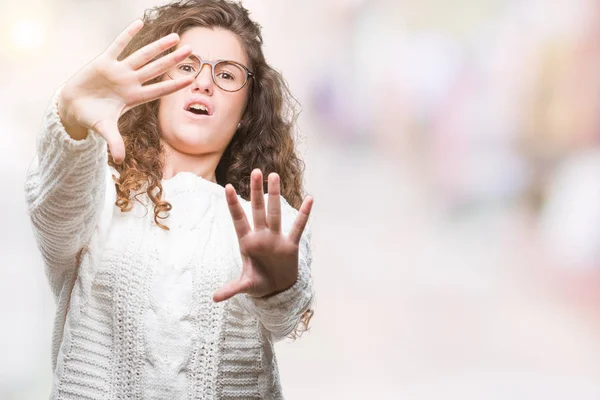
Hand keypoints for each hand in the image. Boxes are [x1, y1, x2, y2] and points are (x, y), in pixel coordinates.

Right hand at [58, 19, 194, 161]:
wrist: (72, 106)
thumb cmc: (91, 117)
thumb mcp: (104, 130)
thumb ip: (114, 142)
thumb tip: (118, 160)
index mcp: (134, 97)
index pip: (160, 90)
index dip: (175, 85)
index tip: (191, 79)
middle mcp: (130, 82)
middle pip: (157, 69)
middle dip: (174, 60)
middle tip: (192, 50)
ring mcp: (119, 71)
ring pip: (143, 55)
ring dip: (159, 46)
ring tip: (176, 36)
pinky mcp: (104, 62)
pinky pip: (118, 44)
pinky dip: (127, 34)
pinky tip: (140, 22)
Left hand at [213, 169, 313, 301]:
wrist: (277, 289)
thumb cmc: (258, 283)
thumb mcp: (245, 285)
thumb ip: (232, 289)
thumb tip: (214, 299)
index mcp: (247, 243)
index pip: (239, 220)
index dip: (234, 204)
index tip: (229, 187)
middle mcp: (261, 236)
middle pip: (258, 209)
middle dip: (256, 191)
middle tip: (255, 171)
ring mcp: (276, 239)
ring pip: (275, 213)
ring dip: (275, 195)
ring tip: (274, 175)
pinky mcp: (291, 245)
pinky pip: (298, 227)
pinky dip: (304, 214)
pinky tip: (309, 199)